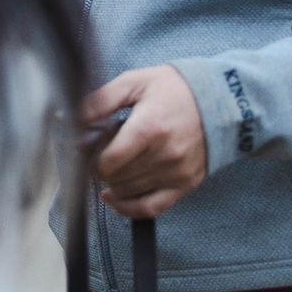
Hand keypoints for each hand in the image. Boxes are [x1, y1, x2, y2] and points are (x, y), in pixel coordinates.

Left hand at [85, 65, 208, 218]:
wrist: (221, 102)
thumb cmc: (175, 89)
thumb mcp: (134, 82)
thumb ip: (101, 100)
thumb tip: (70, 116)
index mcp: (149, 128)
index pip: (107, 161)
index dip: (87, 156)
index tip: (83, 145)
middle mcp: (164, 156)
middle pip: (114, 177)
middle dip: (98, 164)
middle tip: (100, 147)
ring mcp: (176, 173)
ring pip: (127, 193)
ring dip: (111, 180)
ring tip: (115, 159)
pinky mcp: (185, 185)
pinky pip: (151, 209)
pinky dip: (128, 208)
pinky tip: (113, 197)